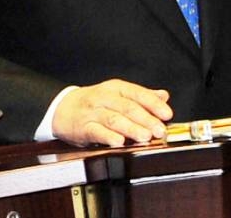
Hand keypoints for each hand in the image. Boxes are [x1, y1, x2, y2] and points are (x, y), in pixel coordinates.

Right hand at [52, 79, 173, 146]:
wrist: (62, 108)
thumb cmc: (94, 103)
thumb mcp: (118, 94)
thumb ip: (141, 96)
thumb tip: (164, 96)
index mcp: (117, 88)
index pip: (138, 94)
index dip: (154, 104)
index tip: (167, 114)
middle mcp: (105, 97)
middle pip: (128, 107)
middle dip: (146, 120)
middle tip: (159, 130)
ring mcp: (93, 112)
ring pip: (114, 119)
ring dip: (131, 128)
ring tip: (145, 137)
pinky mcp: (82, 127)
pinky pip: (96, 131)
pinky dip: (108, 136)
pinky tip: (118, 142)